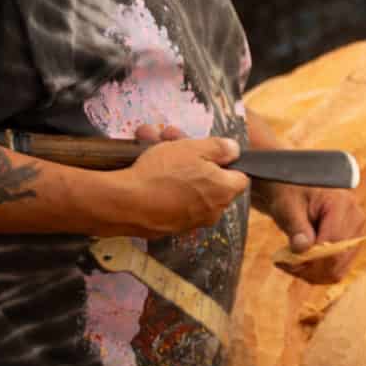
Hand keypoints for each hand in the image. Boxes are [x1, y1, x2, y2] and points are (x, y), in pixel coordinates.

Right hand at [109, 129, 247, 237]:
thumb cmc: (162, 173)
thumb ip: (219, 148)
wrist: (125, 204)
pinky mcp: (169, 228)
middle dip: (192, 158)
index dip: (225, 162)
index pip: (239, 177)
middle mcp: (213, 211)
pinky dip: (162, 186)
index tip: (207, 152)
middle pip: (209, 180)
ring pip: (187, 188)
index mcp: (225, 191)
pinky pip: (171, 201)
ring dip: (173, 167)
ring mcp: (190, 222)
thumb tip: (234, 151)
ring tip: (150, 142)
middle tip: (170, 138)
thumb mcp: (193, 148)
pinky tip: (144, 167)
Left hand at [262, 184, 365, 284]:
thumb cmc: (292, 194)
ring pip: (338, 270)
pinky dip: (317, 274)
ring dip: (312, 274)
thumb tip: (303, 249)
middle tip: (284, 264)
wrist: (298, 191)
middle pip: (338, 260)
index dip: (310, 258)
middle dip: (309, 269)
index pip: (334, 243)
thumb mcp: (288, 206)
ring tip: (290, 264)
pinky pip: (337, 270)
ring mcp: (356, 234)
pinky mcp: (351, 246)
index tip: (284, 261)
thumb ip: (296, 227)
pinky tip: (300, 265)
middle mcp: (356, 219)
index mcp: (343, 204)